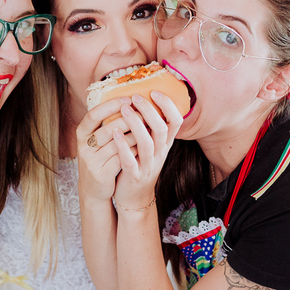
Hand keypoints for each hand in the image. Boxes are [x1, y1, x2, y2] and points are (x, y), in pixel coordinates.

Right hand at [75, 98, 137, 202]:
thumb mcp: (96, 140)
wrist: (93, 189)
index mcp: (81, 133)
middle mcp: (83, 146)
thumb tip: (128, 101)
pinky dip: (133, 151)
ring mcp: (91, 161)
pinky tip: (143, 146)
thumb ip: (106, 123)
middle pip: (108, 128)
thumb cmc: (100, 158)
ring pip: (117, 144)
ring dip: (134, 135)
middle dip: (129, 120)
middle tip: (144, 114)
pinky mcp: (101, 174)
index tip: (128, 99)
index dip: (111, 105)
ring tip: (147, 128)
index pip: (93, 114)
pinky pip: (121, 159)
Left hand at [109, 91, 183, 209]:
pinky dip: (123, 146)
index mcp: (164, 144)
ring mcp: (148, 166)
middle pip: (161, 129)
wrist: (135, 197)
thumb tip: (144, 98)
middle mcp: (160, 154)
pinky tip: (114, 133)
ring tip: (124, 109)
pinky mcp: (134, 176)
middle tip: (135, 97)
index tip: (154, 92)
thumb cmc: (140, 164)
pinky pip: (130, 160)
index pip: (175, 122)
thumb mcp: (151, 146)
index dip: (168, 105)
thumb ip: (150, 127)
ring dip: (136, 124)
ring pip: (147, 143)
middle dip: (149, 111)